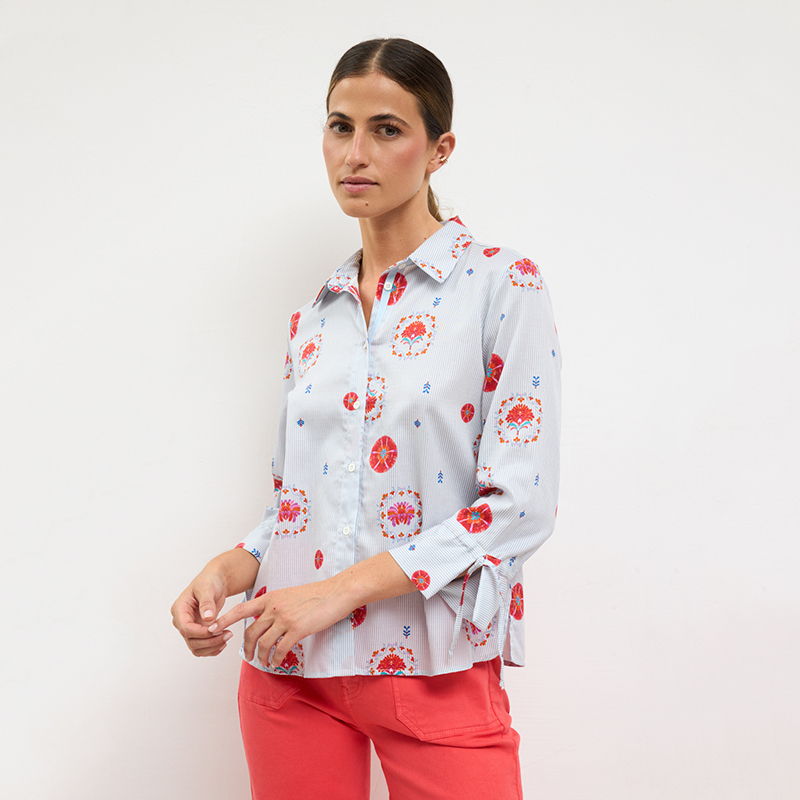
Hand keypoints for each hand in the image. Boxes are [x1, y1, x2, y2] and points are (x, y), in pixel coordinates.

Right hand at [171, 570, 232, 656]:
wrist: (215, 582)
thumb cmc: (209, 581)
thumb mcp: (207, 588)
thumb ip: (206, 603)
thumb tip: (207, 618)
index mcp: (180, 609)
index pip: (186, 628)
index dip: (201, 632)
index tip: (215, 629)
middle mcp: (182, 620)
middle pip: (191, 641)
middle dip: (210, 641)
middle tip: (227, 634)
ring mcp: (190, 627)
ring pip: (196, 648)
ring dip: (212, 647)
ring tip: (227, 637)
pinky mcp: (198, 632)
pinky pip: (202, 648)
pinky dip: (212, 649)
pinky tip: (223, 642)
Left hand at [210, 579, 351, 667]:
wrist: (335, 592)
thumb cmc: (314, 593)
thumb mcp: (288, 594)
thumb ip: (274, 605)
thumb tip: (265, 618)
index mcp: (270, 598)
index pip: (241, 610)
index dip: (224, 620)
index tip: (211, 629)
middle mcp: (274, 608)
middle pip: (250, 632)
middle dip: (245, 648)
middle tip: (246, 656)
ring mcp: (285, 619)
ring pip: (263, 643)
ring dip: (260, 657)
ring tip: (263, 662)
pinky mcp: (297, 630)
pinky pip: (280, 649)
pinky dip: (276, 659)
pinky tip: (277, 662)